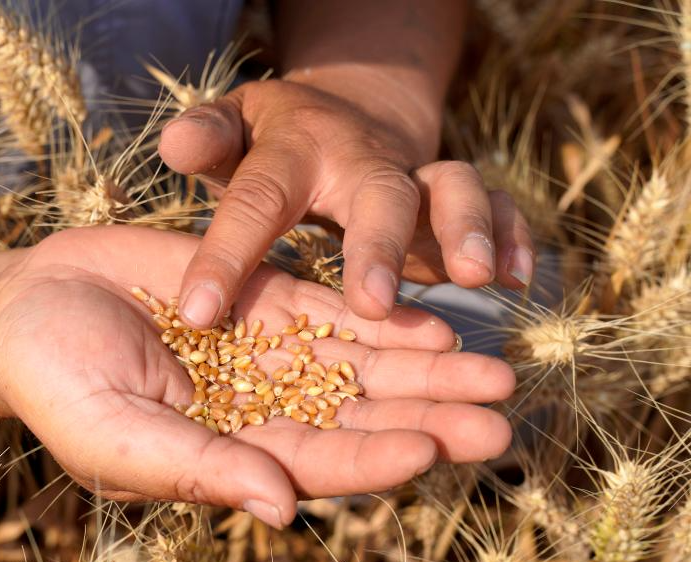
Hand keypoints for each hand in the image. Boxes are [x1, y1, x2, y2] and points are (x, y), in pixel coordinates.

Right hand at [0, 226, 513, 527]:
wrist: (29, 304)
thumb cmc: (56, 380)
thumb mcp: (114, 432)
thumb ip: (196, 467)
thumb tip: (282, 509)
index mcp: (230, 454)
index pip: (318, 465)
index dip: (375, 460)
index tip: (435, 449)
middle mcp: (262, 408)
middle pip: (363, 418)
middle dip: (432, 418)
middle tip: (504, 418)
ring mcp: (267, 351)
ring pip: (364, 364)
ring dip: (428, 369)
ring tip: (497, 369)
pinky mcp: (261, 296)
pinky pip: (334, 310)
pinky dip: (383, 317)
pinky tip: (435, 324)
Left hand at [158, 78, 535, 327]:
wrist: (348, 118)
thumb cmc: (274, 147)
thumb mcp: (234, 133)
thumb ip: (208, 140)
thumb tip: (173, 145)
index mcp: (294, 150)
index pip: (255, 200)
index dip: (227, 254)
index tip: (198, 314)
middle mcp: (361, 160)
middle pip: (375, 190)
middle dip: (379, 243)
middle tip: (372, 300)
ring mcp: (415, 176)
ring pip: (451, 187)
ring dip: (466, 229)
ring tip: (476, 278)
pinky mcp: (454, 199)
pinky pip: (496, 206)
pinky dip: (512, 233)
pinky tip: (517, 277)